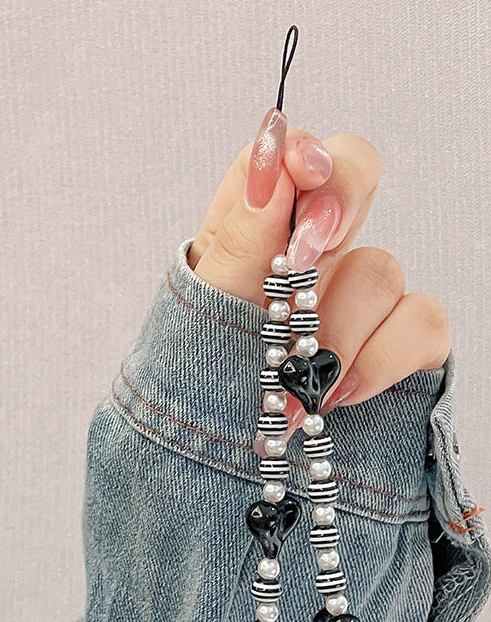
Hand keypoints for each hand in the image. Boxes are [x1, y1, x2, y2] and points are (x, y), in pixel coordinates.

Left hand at [188, 117, 449, 420]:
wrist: (214, 468)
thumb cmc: (197, 385)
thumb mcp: (202, 313)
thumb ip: (238, 237)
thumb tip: (272, 159)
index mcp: (251, 235)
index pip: (286, 156)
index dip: (301, 154)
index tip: (302, 174)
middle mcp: (309, 253)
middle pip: (354, 174)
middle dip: (341, 203)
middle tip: (312, 249)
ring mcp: (358, 295)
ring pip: (382, 266)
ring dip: (334, 328)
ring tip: (295, 381)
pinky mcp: (400, 341)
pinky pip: (423, 322)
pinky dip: (379, 360)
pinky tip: (335, 394)